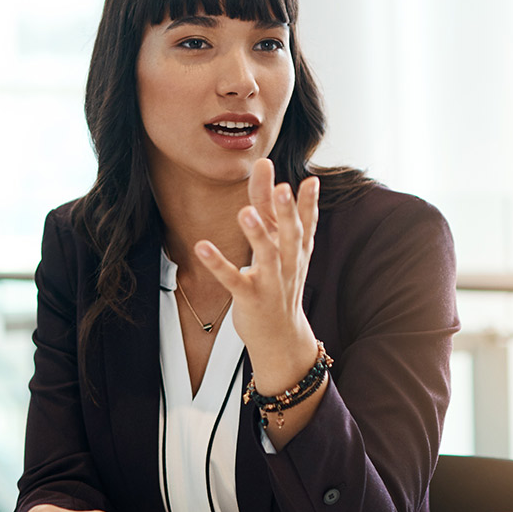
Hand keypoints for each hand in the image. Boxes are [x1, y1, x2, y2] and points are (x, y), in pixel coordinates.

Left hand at [192, 158, 322, 399]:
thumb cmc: (279, 285)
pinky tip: (201, 246)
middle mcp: (288, 265)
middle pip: (291, 236)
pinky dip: (217, 263)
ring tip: (245, 212)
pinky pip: (232, 280)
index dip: (308, 203)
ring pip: (267, 256)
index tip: (311, 181)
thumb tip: (272, 174)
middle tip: (283, 188)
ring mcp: (270, 283)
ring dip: (257, 234)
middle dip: (287, 213)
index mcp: (297, 252)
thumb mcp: (281, 250)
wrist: (280, 337)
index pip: (305, 224)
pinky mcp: (249, 298)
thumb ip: (273, 213)